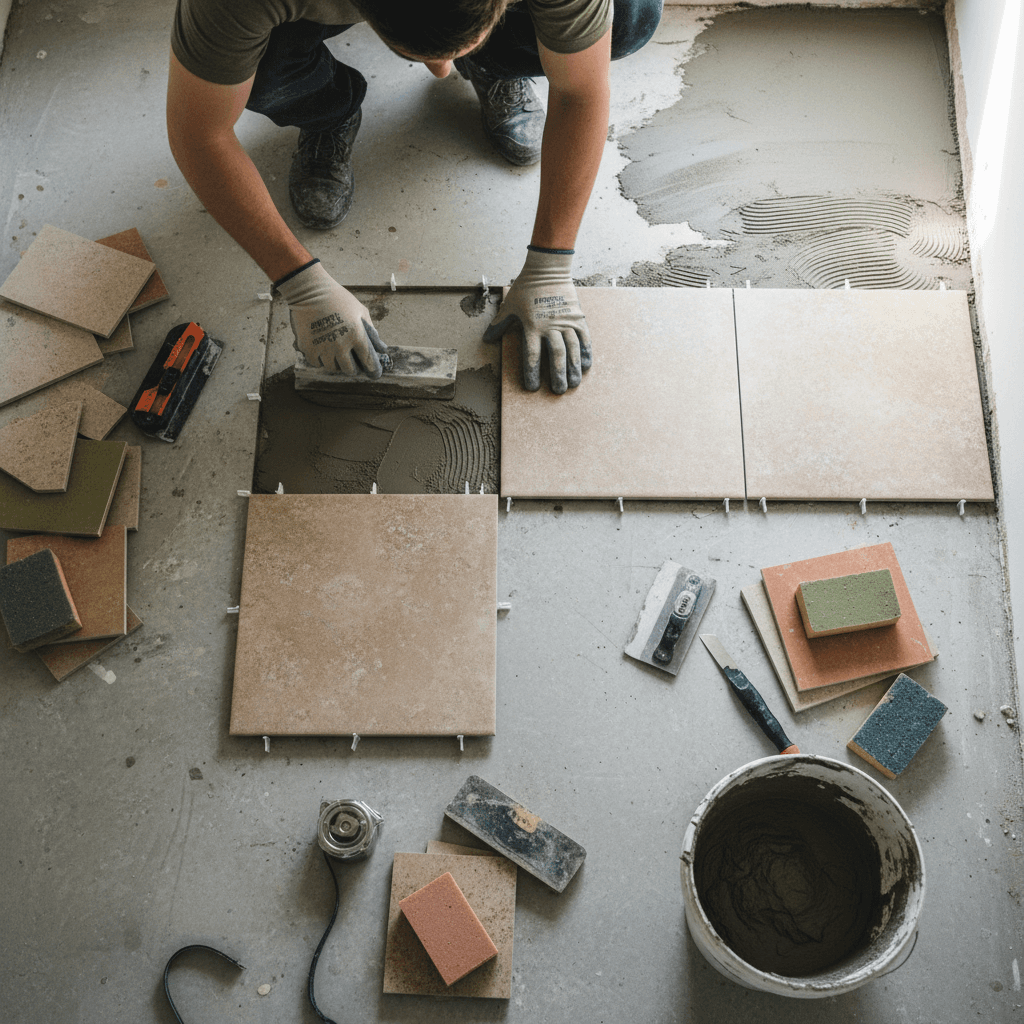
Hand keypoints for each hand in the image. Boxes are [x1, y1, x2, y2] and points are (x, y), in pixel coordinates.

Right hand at [275, 261, 387, 375]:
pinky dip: (320, 360)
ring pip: (332, 368)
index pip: (368, 361)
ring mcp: (323, 347)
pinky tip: (322, 351)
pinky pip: (316, 363)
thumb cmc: (338, 299)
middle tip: (350, 362)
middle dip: (352, 368)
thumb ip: (371, 330)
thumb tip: (382, 348)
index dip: (373, 369)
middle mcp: (341, 344)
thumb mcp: (360, 311)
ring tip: (335, 355)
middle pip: (349, 370)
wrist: (310, 291)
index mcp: (356, 335)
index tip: (374, 372)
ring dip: (336, 364)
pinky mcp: (308, 348)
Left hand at [482, 248, 591, 393]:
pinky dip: (585, 353)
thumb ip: (499, 324)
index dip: (531, 373)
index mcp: (532, 326)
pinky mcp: (578, 317)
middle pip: (556, 356)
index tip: (532, 387)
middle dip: (557, 375)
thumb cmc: (526, 288)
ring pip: (572, 349)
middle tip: (558, 391)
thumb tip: (487, 339)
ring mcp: (566, 322)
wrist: (547, 270)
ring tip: (574, 384)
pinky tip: (586, 366)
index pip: (532, 355)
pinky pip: (584, 338)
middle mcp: (550, 326)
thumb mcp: (509, 305)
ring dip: (573, 369)